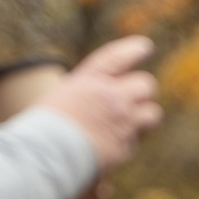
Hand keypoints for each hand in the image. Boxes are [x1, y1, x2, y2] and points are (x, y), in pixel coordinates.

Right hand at [38, 36, 162, 169]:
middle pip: (146, 84)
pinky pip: (135, 141)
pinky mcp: (125, 145)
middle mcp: (110, 95)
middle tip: (134, 98)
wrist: (47, 152)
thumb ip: (90, 94)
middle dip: (143, 91)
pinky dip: (125, 143)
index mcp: (89, 78)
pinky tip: (108, 147)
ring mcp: (122, 120)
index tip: (145, 46)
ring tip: (130, 122)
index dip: (134, 50)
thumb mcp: (63, 97)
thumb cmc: (45, 125)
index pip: (118, 57)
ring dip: (145, 116)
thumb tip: (113, 96)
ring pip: (153, 113)